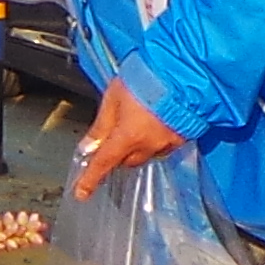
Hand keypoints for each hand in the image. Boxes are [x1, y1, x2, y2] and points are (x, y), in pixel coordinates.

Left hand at [70, 81, 183, 199]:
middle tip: (116, 132)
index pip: (104, 163)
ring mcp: (168, 143)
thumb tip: (89, 145)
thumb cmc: (145, 79)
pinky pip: (163, 147)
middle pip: (126, 161)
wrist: (182, 71)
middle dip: (118, 152)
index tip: (81, 193)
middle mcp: (148, 145)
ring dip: (137, 147)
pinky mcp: (183, 138)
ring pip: (145, 155)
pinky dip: (154, 141)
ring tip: (138, 121)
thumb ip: (101, 125)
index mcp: (127, 136)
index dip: (91, 179)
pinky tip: (155, 123)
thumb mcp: (113, 98)